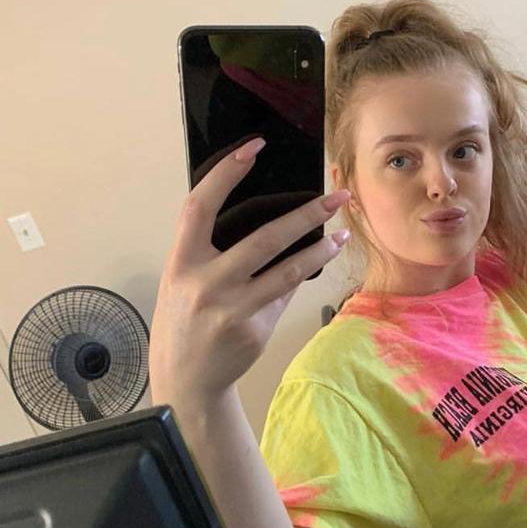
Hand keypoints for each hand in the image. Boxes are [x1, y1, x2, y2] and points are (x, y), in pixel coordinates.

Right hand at [149, 137, 349, 407]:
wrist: (186, 380)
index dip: (226, 173)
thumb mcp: (183, 280)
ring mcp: (232, 309)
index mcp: (181, 261)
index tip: (254, 147)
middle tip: (337, 196)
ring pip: (289, 270)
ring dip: (322, 248)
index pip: (200, 205)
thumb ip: (212, 252)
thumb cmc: (185, 320)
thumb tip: (269, 217)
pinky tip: (316, 262)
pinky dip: (301, 277)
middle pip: (265, 237)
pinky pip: (285, 294)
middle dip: (307, 213)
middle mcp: (205, 283)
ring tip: (343, 232)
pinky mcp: (255, 329)